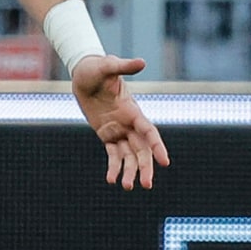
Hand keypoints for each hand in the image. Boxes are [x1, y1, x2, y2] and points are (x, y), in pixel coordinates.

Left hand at [72, 54, 169, 189]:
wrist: (85, 74)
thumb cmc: (97, 68)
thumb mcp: (107, 66)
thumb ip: (123, 66)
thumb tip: (142, 62)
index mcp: (133, 110)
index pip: (149, 132)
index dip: (158, 146)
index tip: (165, 161)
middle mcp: (129, 123)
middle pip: (142, 149)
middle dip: (146, 167)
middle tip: (146, 185)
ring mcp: (119, 129)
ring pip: (129, 155)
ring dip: (130, 171)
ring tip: (128, 187)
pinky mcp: (106, 133)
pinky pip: (112, 153)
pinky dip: (113, 166)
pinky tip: (111, 180)